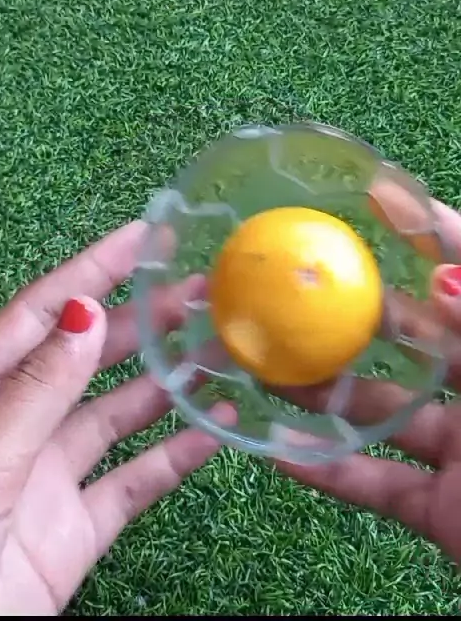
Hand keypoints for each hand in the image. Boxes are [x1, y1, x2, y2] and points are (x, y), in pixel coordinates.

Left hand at [0, 221, 231, 615]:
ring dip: (168, 383)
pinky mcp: (74, 528)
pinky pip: (134, 483)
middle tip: (202, 293)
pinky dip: (176, 457)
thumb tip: (84, 313)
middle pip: (90, 356)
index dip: (94, 269)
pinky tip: (217, 429)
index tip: (145, 236)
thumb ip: (36, 389)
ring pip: (119, 414)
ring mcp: (48, 474)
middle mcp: (18, 422)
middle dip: (145, 322)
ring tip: (220, 352)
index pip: (46, 312)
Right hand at [275, 200, 460, 566]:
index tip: (376, 198)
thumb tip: (442, 277)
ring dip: (324, 394)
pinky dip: (327, 471)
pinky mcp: (443, 511)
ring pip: (383, 412)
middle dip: (358, 314)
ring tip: (267, 366)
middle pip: (414, 340)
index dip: (431, 232)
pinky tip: (276, 447)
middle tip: (300, 288)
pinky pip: (378, 485)